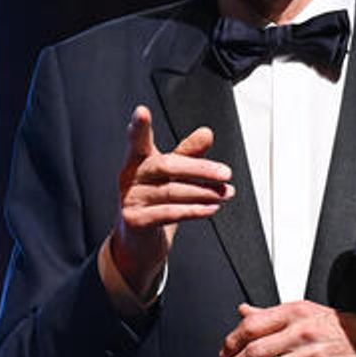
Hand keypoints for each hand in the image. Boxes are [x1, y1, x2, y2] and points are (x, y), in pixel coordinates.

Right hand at [111, 105, 232, 295]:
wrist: (137, 244)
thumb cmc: (153, 203)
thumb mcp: (170, 176)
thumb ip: (187, 154)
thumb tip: (206, 133)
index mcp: (137, 161)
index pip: (138, 141)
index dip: (138, 127)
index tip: (141, 112)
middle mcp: (130, 178)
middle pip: (165, 166)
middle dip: (200, 169)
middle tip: (225, 173)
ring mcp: (130, 200)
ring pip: (171, 191)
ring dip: (204, 192)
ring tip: (225, 193)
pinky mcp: (135, 222)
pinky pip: (168, 214)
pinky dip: (193, 211)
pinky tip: (210, 209)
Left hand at [220, 301, 355, 356]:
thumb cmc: (343, 332)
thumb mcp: (308, 313)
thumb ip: (273, 314)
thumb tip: (244, 312)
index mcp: (296, 312)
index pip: (252, 325)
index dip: (232, 342)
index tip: (226, 353)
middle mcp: (301, 332)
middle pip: (254, 350)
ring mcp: (310, 356)